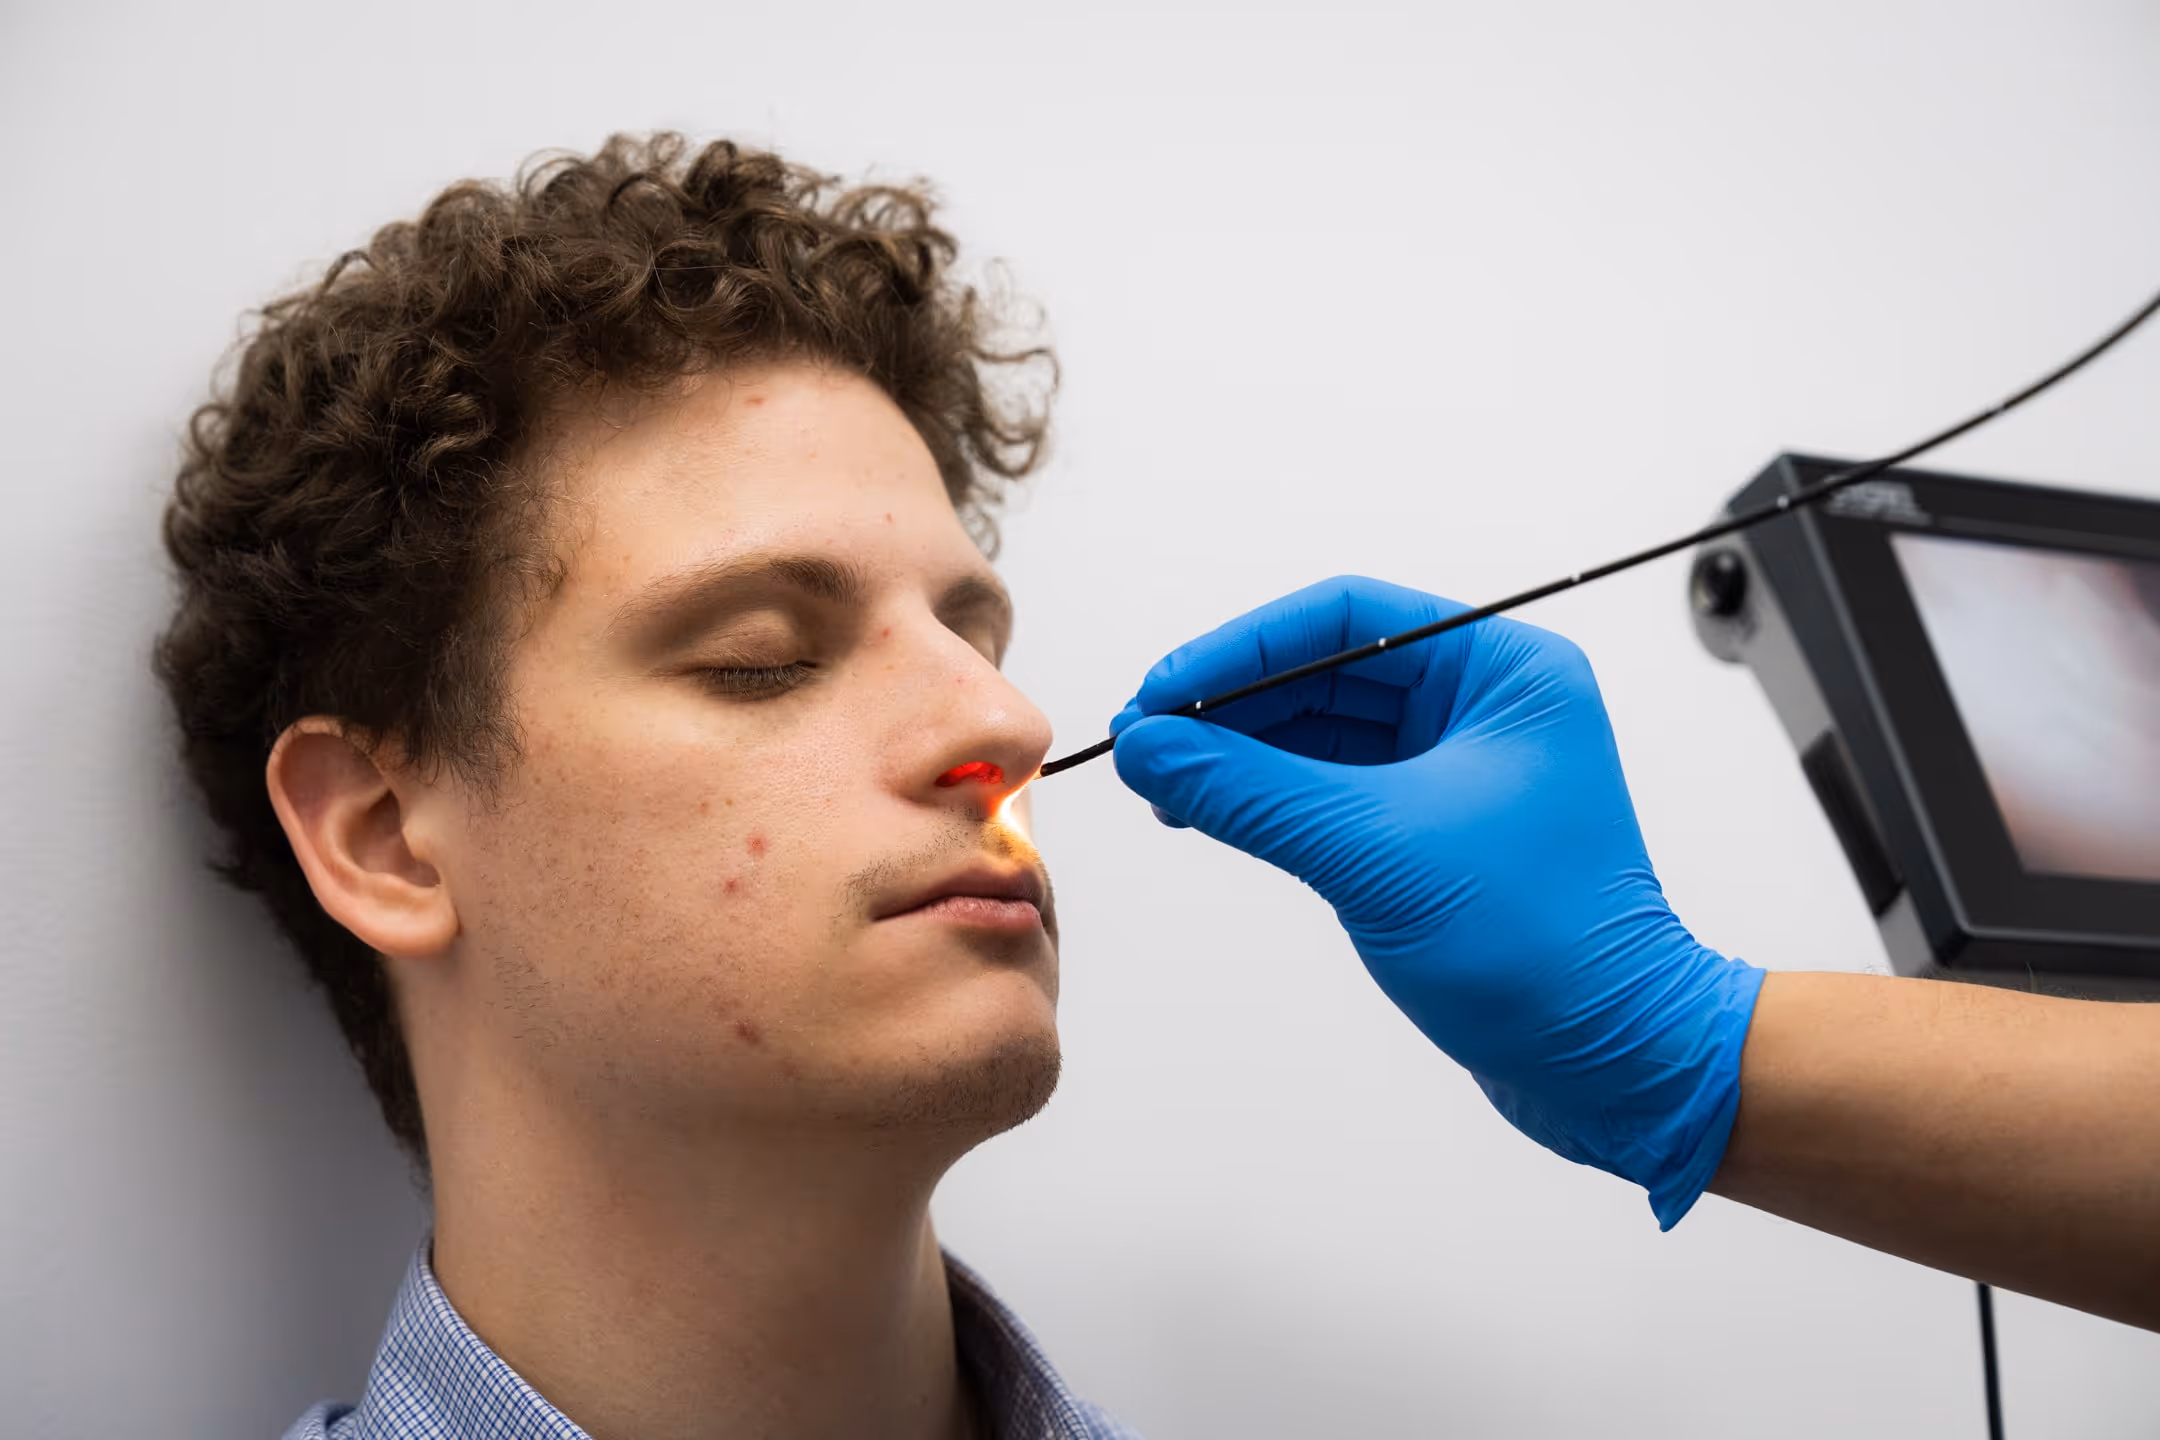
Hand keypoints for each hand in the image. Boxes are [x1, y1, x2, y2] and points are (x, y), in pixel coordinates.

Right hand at [1110, 575, 1762, 1226]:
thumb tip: (1150, 748)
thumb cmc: (1547, 951)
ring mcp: (1456, 770)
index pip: (1345, 618)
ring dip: (1238, 754)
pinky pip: (1326, 790)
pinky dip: (1264, 799)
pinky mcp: (1428, 833)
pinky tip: (1205, 812)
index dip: (1240, 649)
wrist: (1614, 1064)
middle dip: (1229, 704)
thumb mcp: (1375, 853)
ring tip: (1161, 782)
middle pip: (1324, 670)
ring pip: (1318, 732)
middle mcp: (1484, 707)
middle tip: (1145, 740)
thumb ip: (1251, 792)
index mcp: (1505, 673)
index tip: (1163, 692)